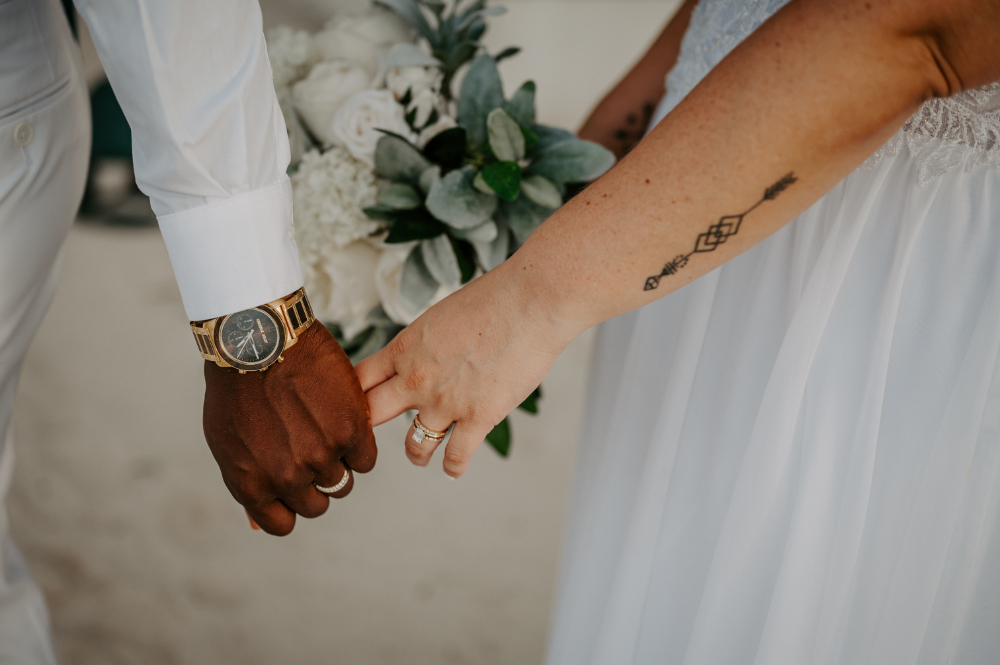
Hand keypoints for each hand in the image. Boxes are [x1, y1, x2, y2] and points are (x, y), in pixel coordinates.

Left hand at [203, 323, 376, 534]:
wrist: (259, 339)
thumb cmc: (238, 387)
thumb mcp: (228, 443)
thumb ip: (249, 483)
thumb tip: (260, 523)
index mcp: (252, 486)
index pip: (283, 524)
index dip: (291, 504)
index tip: (295, 484)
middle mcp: (286, 478)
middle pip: (317, 505)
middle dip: (316, 482)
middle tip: (311, 448)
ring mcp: (320, 457)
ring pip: (342, 483)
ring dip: (338, 461)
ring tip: (324, 427)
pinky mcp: (349, 432)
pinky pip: (365, 459)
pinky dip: (358, 445)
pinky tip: (344, 422)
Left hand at [356, 264, 577, 476]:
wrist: (532, 302)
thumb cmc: (493, 299)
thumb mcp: (439, 316)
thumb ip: (421, 345)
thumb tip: (417, 358)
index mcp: (404, 349)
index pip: (358, 381)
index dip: (352, 397)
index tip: (356, 406)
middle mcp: (416, 379)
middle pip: (372, 416)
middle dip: (370, 430)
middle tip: (374, 439)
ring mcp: (446, 402)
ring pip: (414, 447)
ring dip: (417, 453)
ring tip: (421, 455)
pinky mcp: (479, 418)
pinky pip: (455, 458)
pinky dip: (453, 466)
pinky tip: (454, 467)